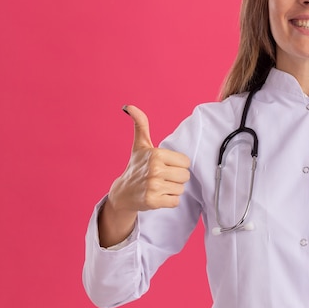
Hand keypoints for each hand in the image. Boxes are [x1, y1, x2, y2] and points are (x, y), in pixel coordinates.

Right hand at [99, 105, 190, 246]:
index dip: (177, 165)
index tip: (164, 166)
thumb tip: (129, 106)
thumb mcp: (140, 145)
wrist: (123, 193)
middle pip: (185, 176)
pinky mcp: (153, 201)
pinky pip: (175, 201)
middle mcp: (154, 169)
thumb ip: (141, 124)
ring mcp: (153, 186)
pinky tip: (158, 196)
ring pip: (181, 189)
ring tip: (159, 186)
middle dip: (176, 178)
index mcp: (156, 154)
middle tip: (161, 177)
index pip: (185, 162)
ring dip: (172, 190)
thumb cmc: (136, 166)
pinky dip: (169, 201)